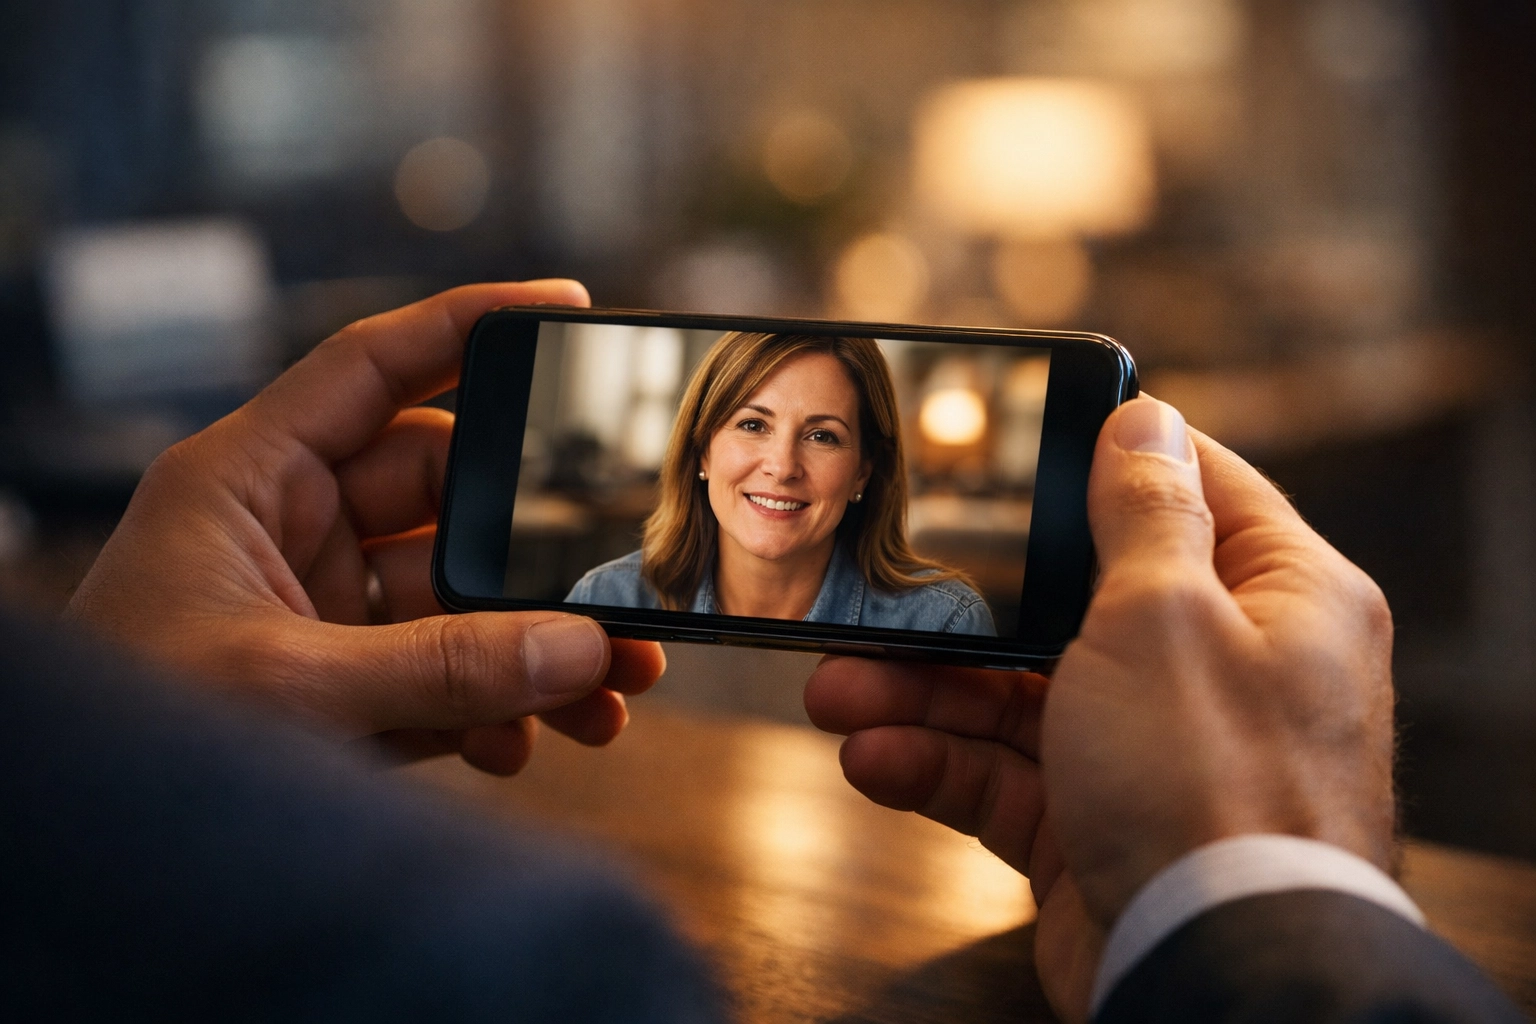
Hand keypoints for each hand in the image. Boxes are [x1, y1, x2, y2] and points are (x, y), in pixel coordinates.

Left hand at [68, 281, 666, 775]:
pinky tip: (523, 745)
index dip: (468, 324)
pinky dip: (490, 709)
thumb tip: (580, 649)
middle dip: (541, 547)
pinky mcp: (340, 686)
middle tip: (618, 590)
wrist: (81, 856)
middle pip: (447, 496)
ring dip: (535, 645)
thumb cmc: (131, 743)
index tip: (564, 305)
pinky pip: (440, 673)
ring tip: (613, 694)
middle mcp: (289, 529)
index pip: (372, 368)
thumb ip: (442, 669)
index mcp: (247, 481)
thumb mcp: (290, 692)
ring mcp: (319, 611)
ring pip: (458, 598)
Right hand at [804, 397, 1395, 1021]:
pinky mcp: (1099, 827)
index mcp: (1279, 598)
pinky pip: (1007, 779)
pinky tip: (873, 759)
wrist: (1212, 971)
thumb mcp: (1166, 613)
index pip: (1193, 491)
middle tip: (879, 594)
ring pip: (1021, 697)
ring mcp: (1157, 753)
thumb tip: (1146, 417)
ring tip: (835, 692)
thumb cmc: (1214, 784)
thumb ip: (1145, 510)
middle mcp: (1223, 670)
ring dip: (923, 695)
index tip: (1025, 439)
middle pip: (1073, 604)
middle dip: (965, 608)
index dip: (1107, 459)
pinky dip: (939, 768)